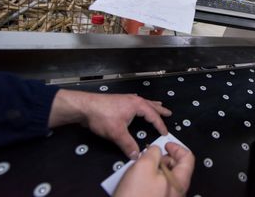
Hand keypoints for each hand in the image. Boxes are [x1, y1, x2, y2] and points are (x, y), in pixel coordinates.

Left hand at [48, 90, 171, 157]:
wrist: (85, 107)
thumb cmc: (103, 117)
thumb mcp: (117, 133)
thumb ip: (128, 144)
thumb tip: (136, 155)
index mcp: (137, 105)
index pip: (153, 116)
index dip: (160, 125)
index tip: (165, 133)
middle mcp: (134, 100)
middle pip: (150, 105)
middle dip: (160, 110)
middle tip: (169, 113)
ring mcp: (125, 99)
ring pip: (143, 102)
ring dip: (151, 105)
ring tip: (158, 105)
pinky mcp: (118, 101)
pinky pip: (135, 101)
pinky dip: (141, 104)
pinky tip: (137, 104)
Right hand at [114, 143, 194, 196]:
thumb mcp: (144, 167)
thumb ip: (154, 153)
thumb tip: (156, 150)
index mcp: (179, 182)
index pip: (188, 158)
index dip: (177, 148)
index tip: (167, 145)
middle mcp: (176, 192)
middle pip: (175, 168)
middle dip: (162, 159)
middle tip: (150, 156)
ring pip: (163, 178)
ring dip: (152, 170)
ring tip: (138, 170)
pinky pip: (155, 188)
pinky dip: (147, 180)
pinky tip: (134, 182)